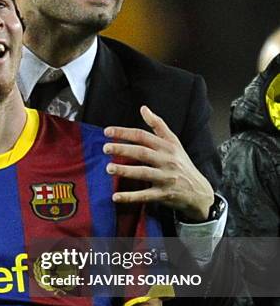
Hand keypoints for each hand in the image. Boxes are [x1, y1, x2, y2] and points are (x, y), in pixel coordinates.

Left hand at [103, 106, 213, 221]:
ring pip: (144, 173)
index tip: (106, 132)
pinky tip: (115, 197)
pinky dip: (130, 197)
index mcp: (167, 147)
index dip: (124, 132)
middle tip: (105, 148)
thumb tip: (143, 108)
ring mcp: (166, 178)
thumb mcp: (174, 142)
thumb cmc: (182, 164)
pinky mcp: (164, 194)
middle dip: (123, 149)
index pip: (143, 136)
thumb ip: (158, 125)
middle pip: (142, 152)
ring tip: (108, 168)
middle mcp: (167, 161)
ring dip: (125, 170)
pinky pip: (145, 196)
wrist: (199, 192)